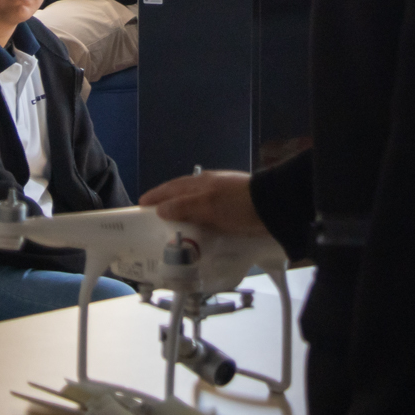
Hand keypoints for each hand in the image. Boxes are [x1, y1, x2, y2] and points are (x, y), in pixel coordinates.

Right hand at [138, 170, 267, 237]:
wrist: (273, 205)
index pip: (171, 188)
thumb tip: (160, 209)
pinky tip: (200, 231)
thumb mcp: (207, 205)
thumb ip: (183, 206)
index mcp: (199, 183)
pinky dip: (199, 221)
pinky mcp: (233, 209)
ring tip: (176, 229)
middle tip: (155, 220)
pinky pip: (209, 215)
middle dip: (167, 205)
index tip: (141, 206)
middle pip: (182, 195)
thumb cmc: (238, 204)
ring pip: (196, 205)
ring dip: (184, 214)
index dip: (156, 196)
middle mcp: (208, 187)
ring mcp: (222, 197)